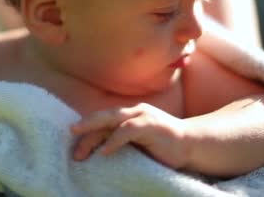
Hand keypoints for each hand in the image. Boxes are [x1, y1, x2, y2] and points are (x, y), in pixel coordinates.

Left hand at [70, 103, 190, 169]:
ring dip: (94, 133)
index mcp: (130, 114)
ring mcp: (143, 116)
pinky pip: (127, 131)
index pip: (104, 120)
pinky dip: (114, 140)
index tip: (74, 142)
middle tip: (70, 133)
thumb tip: (98, 149)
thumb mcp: (139, 142)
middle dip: (86, 124)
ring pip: (112, 120)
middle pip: (104, 116)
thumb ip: (123, 140)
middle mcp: (134, 111)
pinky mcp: (151, 125)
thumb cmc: (164, 145)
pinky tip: (104, 152)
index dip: (88, 129)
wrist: (193, 144)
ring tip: (80, 146)